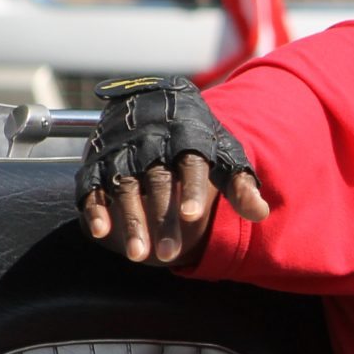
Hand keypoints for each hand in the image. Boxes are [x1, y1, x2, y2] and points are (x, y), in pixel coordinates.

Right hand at [75, 76, 269, 264]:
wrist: (152, 97)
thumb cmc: (196, 134)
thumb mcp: (223, 150)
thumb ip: (240, 183)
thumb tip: (260, 213)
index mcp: (188, 135)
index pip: (192, 164)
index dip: (192, 189)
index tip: (193, 216)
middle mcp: (152, 141)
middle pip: (157, 181)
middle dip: (162, 218)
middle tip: (171, 255)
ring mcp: (121, 150)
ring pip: (124, 186)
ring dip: (130, 221)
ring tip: (138, 256)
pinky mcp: (96, 160)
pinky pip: (92, 185)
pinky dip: (94, 208)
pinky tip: (100, 233)